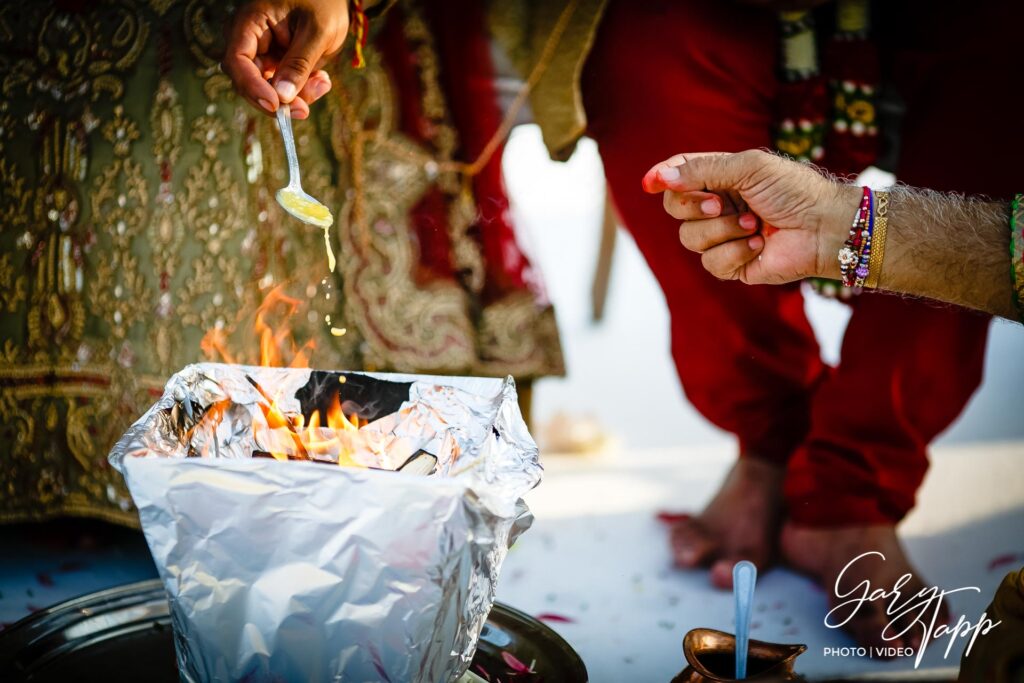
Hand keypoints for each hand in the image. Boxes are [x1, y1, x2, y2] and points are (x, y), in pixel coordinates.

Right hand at [222, 0, 349, 118]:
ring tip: (322, 82)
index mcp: (250, 23)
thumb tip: (282, 98)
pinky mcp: (276, 65)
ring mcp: (262, 55)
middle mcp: (250, 41)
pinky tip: (321, 80)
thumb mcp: (317, 31)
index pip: (237, 61)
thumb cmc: (323, 3)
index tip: (276, 105)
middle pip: (248, 82)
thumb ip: (299, 63)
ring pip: (268, 91)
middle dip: (277, 100)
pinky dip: (302, 91)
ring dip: (295, 96)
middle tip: (304, 109)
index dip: (252, 87)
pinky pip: (283, 89)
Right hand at [643, 150, 860, 283]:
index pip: (679, 176)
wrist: (825, 227)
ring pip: (689, 238)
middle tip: (721, 204)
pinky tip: (759, 245)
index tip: (650, 184)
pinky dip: (735, 252)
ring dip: (723, 230)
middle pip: (674, 208)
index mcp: (720, 178)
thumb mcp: (748, 168)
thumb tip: (660, 178)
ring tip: (754, 225)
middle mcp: (717, 207)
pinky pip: (710, 263)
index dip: (662, 178)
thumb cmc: (795, 191)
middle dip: (694, 207)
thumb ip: (701, 170)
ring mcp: (723, 237)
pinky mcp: (732, 265)